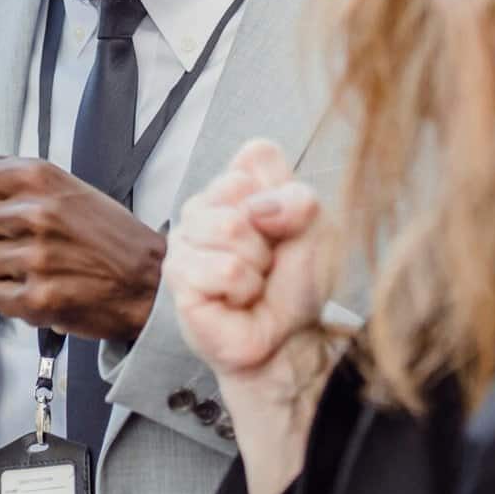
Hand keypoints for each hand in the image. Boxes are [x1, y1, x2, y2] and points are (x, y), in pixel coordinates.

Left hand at [0, 155, 166, 340]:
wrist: (150, 280)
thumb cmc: (101, 229)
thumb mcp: (56, 183)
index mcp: (37, 176)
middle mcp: (34, 214)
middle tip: (22, 232)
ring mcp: (34, 260)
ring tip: (35, 261)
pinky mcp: (36, 300)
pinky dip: (7, 295)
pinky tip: (38, 285)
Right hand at [167, 139, 327, 389]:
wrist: (289, 338)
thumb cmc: (295, 283)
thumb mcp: (315, 230)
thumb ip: (297, 200)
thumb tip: (258, 208)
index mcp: (233, 187)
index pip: (255, 155)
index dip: (283, 193)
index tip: (284, 227)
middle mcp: (202, 208)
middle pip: (236, 187)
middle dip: (268, 232)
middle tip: (267, 260)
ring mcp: (184, 242)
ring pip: (228, 226)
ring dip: (256, 263)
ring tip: (253, 280)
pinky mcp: (179, 278)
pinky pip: (224, 269)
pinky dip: (244, 288)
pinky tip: (238, 299)